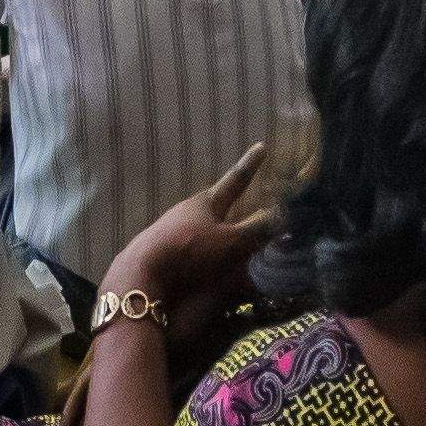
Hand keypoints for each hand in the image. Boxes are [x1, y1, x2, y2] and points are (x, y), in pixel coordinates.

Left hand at [99, 143, 280, 323]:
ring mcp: (172, 233)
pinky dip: (207, 257)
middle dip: (233, 208)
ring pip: (203, 230)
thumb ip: (257, 229)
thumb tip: (284, 214)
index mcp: (205, 202)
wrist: (142, 278)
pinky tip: (211, 268)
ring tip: (237, 250)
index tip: (261, 147)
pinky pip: (192, 251)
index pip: (236, 179)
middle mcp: (188, 213)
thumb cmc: (189, 251)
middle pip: (216, 206)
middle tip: (250, 208)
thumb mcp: (230, 242)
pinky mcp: (163, 255)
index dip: (250, 165)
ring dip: (220, 237)